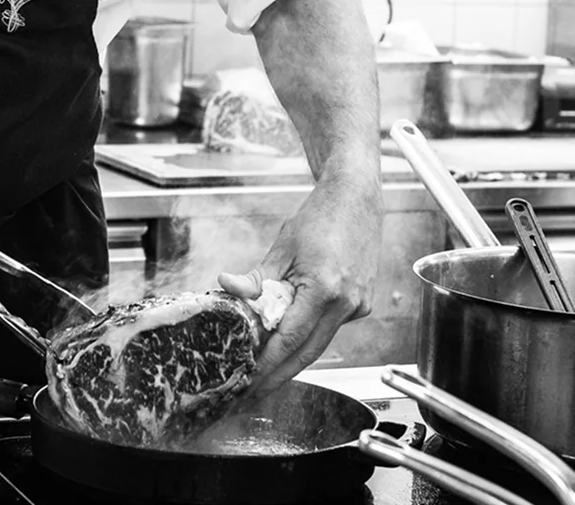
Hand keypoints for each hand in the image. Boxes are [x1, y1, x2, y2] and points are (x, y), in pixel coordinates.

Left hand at [219, 171, 382, 394]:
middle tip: (253, 390)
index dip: (267, 363)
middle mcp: (346, 304)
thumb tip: (228, 288)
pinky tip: (289, 335)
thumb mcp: (281, 247)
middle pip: (308, 353)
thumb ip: (258, 278)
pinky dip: (309, 334)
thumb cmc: (319, 218)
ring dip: (293, 357)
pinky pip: (330, 328)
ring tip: (264, 369)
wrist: (356, 200)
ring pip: (320, 343)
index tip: (248, 378)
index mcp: (324, 289)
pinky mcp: (362, 305)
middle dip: (279, 375)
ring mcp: (358, 307)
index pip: (289, 339)